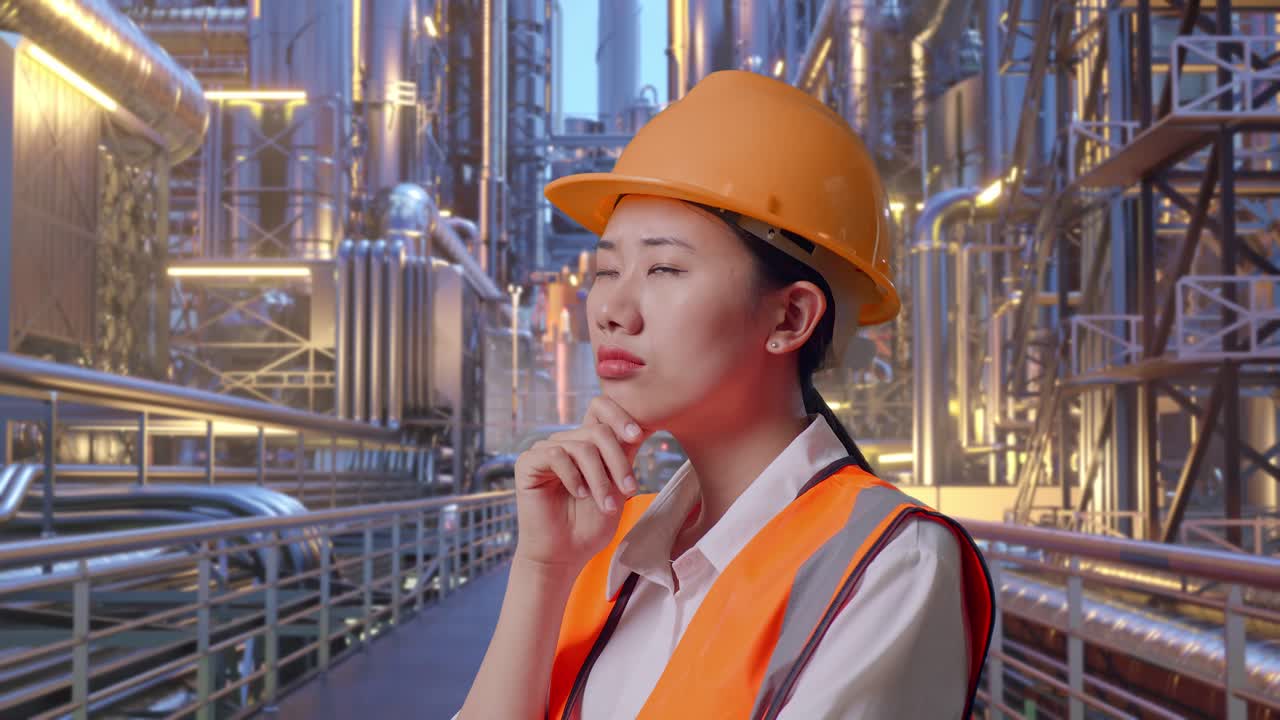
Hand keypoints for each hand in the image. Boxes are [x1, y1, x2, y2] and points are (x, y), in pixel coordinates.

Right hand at [512, 396, 652, 571]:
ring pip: (582, 447)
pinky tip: (579, 494)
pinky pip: (555, 455)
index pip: (600, 408)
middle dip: (618, 462)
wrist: (564, 555)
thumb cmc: (591, 525)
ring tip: (606, 505)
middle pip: (598, 431)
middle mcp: (565, 442)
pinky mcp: (527, 463)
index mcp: (586, 443)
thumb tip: (640, 427)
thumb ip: (624, 456)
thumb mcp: (617, 487)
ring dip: (599, 479)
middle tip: (629, 490)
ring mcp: (545, 450)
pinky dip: (573, 477)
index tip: (637, 436)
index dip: (620, 415)